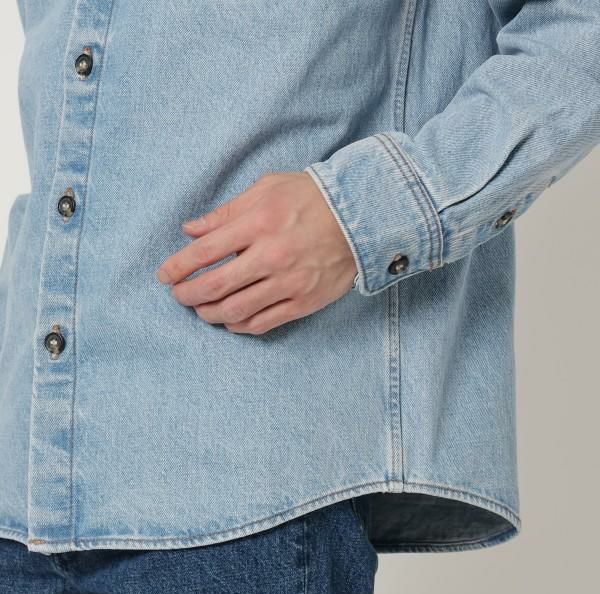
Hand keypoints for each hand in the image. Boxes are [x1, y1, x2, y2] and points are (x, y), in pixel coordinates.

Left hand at [155, 171, 357, 333]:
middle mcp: (271, 255)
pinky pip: (264, 322)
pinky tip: (230, 319)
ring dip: (209, 313)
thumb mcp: (267, 189)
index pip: (204, 251)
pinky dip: (240, 325)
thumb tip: (190, 230)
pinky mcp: (304, 301)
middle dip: (187, 295)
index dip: (177, 267)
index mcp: (258, 223)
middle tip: (178, 296)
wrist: (362, 216)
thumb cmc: (311, 197)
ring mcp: (289, 282)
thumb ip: (226, 212)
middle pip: (215, 285)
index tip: (164, 276)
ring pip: (236, 309)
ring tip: (200, 309)